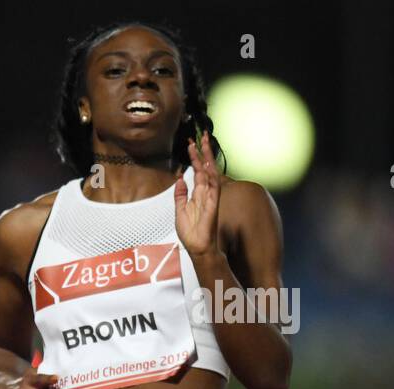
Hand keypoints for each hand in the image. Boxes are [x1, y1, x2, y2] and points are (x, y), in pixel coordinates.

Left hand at [175, 131, 220, 258]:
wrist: (197, 247)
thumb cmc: (190, 232)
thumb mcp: (179, 210)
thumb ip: (180, 195)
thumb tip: (179, 180)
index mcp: (197, 194)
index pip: (197, 171)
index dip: (194, 158)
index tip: (190, 145)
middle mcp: (205, 192)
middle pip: (205, 167)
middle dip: (202, 152)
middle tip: (200, 136)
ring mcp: (210, 196)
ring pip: (210, 172)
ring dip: (207, 157)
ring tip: (204, 142)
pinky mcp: (213, 203)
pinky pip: (213, 185)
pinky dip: (211, 174)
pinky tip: (208, 163)